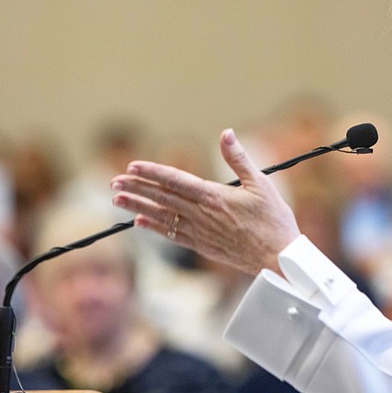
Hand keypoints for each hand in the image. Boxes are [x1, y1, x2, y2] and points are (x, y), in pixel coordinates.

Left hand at [110, 129, 300, 275]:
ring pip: (162, 217)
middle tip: (114, 182)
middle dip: (136, 189)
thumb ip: (239, 158)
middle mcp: (202, 214)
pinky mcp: (202, 245)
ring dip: (138, 208)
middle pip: (162, 198)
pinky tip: (140, 223)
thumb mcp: (261, 184)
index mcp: (214, 196)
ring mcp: (200, 232)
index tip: (133, 167)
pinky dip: (154, 228)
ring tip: (117, 201)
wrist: (277, 259)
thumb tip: (226, 134)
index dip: (152, 173)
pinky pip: (172, 235)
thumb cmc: (274, 221)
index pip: (175, 180)